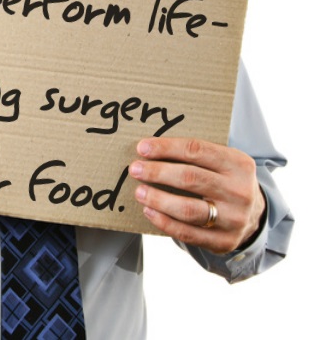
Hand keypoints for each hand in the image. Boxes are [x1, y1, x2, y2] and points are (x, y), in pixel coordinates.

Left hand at [130, 137, 265, 253]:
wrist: (255, 215)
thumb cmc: (226, 180)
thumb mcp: (223, 161)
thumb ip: (196, 154)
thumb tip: (150, 149)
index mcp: (238, 164)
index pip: (196, 150)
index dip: (166, 148)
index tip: (142, 147)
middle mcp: (239, 191)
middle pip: (190, 178)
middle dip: (157, 172)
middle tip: (135, 169)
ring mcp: (233, 219)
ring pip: (187, 209)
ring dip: (158, 199)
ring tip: (139, 191)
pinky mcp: (224, 241)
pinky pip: (187, 233)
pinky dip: (164, 222)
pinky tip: (149, 211)